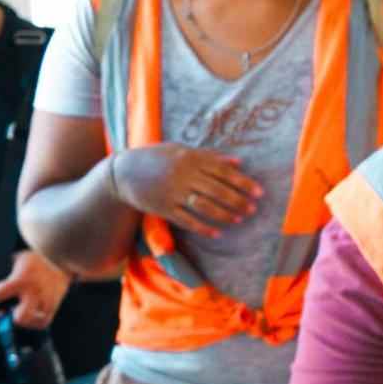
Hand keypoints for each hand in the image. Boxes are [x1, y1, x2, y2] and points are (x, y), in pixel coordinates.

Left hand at [0, 250, 71, 328]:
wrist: (62, 259)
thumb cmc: (37, 258)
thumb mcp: (17, 259)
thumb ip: (6, 273)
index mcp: (21, 280)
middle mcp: (34, 293)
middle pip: (20, 318)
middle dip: (11, 317)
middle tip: (7, 310)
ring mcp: (46, 301)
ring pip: (32, 322)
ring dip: (23, 319)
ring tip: (20, 311)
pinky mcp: (55, 305)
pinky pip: (44, 322)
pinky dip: (34, 321)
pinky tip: (31, 314)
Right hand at [110, 144, 262, 238]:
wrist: (122, 172)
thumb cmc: (157, 158)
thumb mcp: (181, 150)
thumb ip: (210, 156)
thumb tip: (238, 162)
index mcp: (190, 158)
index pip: (222, 171)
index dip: (243, 182)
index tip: (260, 192)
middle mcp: (183, 175)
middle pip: (216, 190)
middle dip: (237, 200)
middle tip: (253, 209)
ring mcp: (172, 192)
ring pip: (204, 206)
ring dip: (224, 214)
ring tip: (239, 219)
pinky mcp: (163, 208)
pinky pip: (186, 220)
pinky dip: (203, 228)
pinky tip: (217, 233)